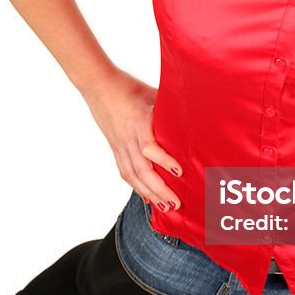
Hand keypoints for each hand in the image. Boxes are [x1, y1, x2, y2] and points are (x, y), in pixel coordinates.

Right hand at [82, 68, 182, 211]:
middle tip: (176, 203)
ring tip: (166, 208)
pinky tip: (147, 198)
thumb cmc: (130, 87)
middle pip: (141, 169)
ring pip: (133, 175)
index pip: (149, 147)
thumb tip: (195, 116)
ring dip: (149, 193)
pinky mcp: (115, 148)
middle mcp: (128, 137)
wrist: (99, 85)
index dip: (163, 160)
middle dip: (159, 189)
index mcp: (139, 122)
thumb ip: (170, 108)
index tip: (179, 171)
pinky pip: (125, 172)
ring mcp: (120, 145)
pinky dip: (137, 187)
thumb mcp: (154, 94)